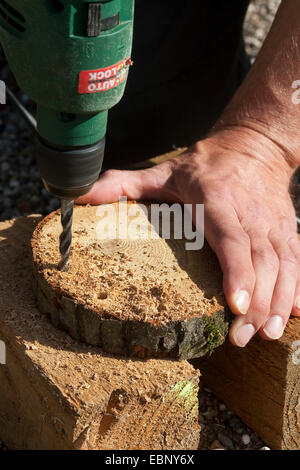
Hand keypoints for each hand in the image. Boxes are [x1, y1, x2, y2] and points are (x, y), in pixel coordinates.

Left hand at [77, 128, 299, 346]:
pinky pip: (297, 261)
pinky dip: (298, 288)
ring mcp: (273, 224)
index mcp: (217, 200)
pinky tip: (295, 313)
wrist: (253, 146)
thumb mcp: (163, 172)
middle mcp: (251, 214)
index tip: (235, 305)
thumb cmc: (203, 165)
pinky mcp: (287, 230)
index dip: (237, 272)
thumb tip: (78, 198)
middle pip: (261, 261)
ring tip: (267, 334)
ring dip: (278, 302)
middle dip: (257, 302)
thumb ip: (124, 185)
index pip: (232, 238)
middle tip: (243, 337)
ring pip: (284, 265)